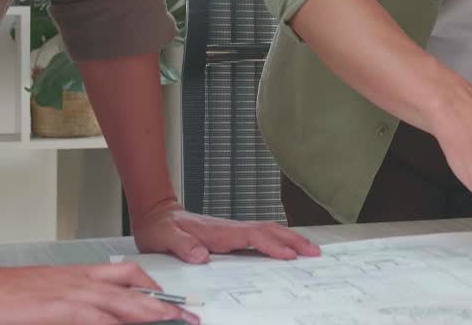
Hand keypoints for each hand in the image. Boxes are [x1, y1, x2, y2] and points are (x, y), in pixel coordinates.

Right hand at [0, 259, 198, 324]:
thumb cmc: (14, 293)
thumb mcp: (55, 291)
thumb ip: (83, 299)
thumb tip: (108, 312)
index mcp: (84, 275)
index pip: (131, 275)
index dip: (157, 287)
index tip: (176, 301)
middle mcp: (84, 280)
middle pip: (134, 288)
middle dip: (164, 303)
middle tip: (187, 315)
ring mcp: (72, 292)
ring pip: (120, 300)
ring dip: (148, 311)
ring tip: (170, 318)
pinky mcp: (57, 306)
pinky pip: (92, 316)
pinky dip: (111, 322)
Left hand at [132, 199, 320, 262]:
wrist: (156, 215)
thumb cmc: (160, 227)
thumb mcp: (164, 237)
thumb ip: (182, 245)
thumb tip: (203, 255)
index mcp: (219, 232)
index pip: (253, 237)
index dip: (273, 246)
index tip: (290, 256)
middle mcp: (230, 229)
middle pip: (270, 231)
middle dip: (294, 240)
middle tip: (315, 252)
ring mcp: (233, 231)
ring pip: (269, 232)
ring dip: (291, 240)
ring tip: (309, 250)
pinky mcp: (231, 236)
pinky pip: (261, 238)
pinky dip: (278, 241)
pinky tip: (286, 249)